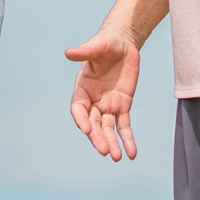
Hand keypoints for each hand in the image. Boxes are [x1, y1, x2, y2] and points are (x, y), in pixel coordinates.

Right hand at [65, 28, 141, 160]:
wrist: (123, 44)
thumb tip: (68, 53)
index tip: (86, 129)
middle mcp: (93, 100)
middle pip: (93, 123)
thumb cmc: (107, 42)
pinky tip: (131, 154)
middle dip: (97, 137)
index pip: (79, 108)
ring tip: (115, 157)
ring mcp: (107, 105)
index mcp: (83, 87)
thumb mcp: (97, 45)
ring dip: (111, 143)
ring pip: (107, 128)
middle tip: (104, 150)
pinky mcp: (122, 107)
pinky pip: (124, 126)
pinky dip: (127, 140)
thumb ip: (84, 51)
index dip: (81, 119)